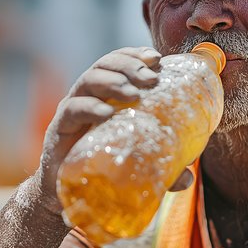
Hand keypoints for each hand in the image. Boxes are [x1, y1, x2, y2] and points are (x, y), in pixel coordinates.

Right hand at [34, 46, 192, 213]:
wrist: (65, 192)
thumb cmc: (102, 166)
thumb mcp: (137, 162)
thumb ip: (162, 167)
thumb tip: (188, 177)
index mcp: (108, 94)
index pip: (120, 62)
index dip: (136, 54)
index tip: (156, 59)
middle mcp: (89, 95)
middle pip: (106, 65)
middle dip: (129, 65)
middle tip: (151, 79)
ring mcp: (73, 109)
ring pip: (89, 80)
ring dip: (113, 81)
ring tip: (133, 94)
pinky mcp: (59, 128)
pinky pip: (73, 110)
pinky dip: (90, 107)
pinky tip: (106, 113)